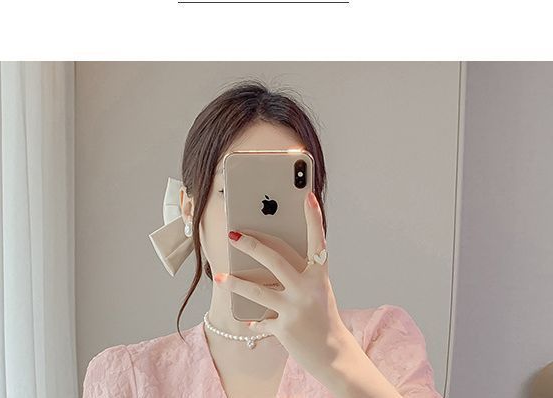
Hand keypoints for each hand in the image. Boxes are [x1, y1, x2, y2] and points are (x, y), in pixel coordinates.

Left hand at [214, 191, 354, 375]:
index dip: (313, 217)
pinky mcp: (284, 328)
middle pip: (273, 260)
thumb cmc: (323, 316)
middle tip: (232, 234)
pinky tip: (246, 320)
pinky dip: (253, 320)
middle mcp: (307, 289)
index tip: (308, 196)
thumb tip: (267, 260)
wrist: (334, 355)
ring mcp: (294, 309)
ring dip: (235, 284)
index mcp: (319, 276)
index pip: (317, 241)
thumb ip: (300, 274)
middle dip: (250, 245)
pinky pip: (260, 320)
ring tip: (219, 278)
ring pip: (257, 291)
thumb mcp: (317, 291)